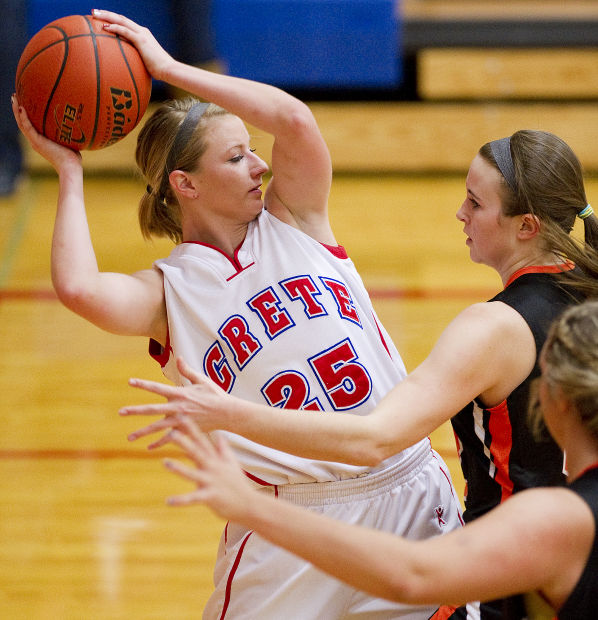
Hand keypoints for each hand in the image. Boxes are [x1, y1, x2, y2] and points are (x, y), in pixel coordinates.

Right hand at [12, 95, 81, 172]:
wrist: (70, 167)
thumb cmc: (73, 159)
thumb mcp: (70, 143)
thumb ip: (69, 134)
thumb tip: (77, 124)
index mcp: (41, 141)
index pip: (30, 126)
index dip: (25, 115)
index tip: (24, 102)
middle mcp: (35, 141)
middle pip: (22, 122)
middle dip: (17, 109)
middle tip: (15, 96)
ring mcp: (35, 142)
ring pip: (21, 123)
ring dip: (16, 110)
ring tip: (14, 97)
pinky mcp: (37, 142)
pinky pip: (28, 128)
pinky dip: (24, 118)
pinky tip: (21, 108)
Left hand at [91, 9, 174, 80]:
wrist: (169, 70)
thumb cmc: (159, 71)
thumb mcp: (145, 63)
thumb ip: (136, 61)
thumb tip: (127, 69)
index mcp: (143, 35)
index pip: (126, 24)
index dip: (113, 20)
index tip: (102, 19)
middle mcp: (142, 31)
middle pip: (121, 18)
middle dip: (107, 13)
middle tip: (94, 12)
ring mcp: (142, 34)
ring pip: (121, 20)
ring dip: (107, 16)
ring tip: (94, 14)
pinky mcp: (141, 40)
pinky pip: (125, 31)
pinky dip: (114, 27)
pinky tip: (104, 27)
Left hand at [120, 357, 234, 446]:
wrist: (228, 413)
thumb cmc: (216, 394)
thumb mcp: (202, 380)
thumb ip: (187, 371)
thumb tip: (178, 357)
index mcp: (181, 393)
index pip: (158, 388)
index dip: (143, 384)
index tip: (130, 382)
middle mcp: (178, 407)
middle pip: (152, 409)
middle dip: (135, 411)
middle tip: (120, 412)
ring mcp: (181, 420)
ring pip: (158, 427)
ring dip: (143, 432)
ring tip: (129, 437)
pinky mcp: (186, 430)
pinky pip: (170, 438)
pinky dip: (159, 444)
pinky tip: (149, 448)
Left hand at [164, 415, 255, 521]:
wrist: (249, 504)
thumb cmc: (238, 484)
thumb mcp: (232, 463)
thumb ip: (223, 449)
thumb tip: (219, 436)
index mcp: (215, 460)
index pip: (201, 441)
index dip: (191, 429)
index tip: (181, 416)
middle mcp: (212, 468)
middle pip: (196, 452)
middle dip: (184, 442)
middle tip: (171, 432)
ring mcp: (211, 482)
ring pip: (192, 474)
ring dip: (179, 468)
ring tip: (165, 462)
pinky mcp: (210, 497)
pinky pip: (193, 499)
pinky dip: (181, 500)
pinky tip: (168, 501)